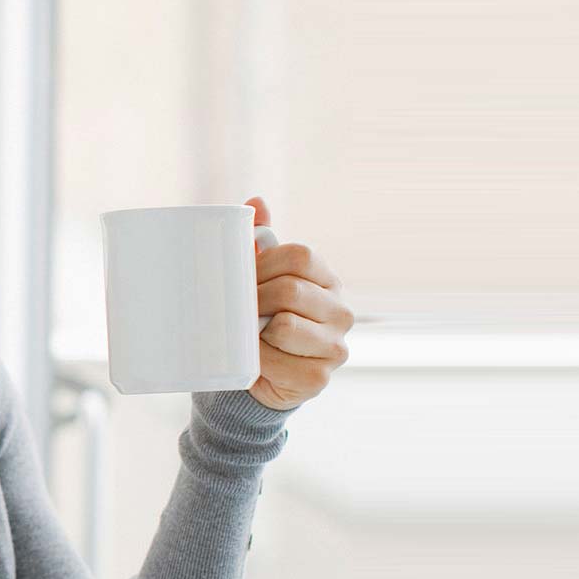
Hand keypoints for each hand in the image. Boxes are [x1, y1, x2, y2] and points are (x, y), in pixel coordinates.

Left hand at [246, 196, 353, 411]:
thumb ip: (258, 241)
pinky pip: (276, 359)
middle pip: (289, 289)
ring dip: (254, 330)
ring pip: (284, 324)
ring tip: (248, 334)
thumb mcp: (259, 279)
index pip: (299, 255)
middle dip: (254, 298)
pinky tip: (255, 360)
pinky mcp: (319, 377)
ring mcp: (335, 346)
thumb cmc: (259, 319)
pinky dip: (256, 358)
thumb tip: (256, 200)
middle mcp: (341, 312)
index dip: (263, 263)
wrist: (257, 376)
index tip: (244, 278)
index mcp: (328, 281)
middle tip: (236, 310)